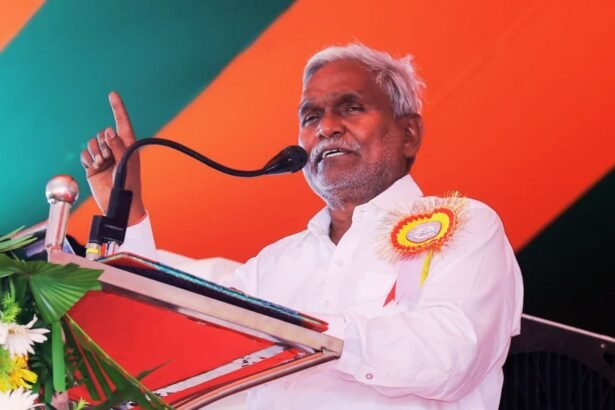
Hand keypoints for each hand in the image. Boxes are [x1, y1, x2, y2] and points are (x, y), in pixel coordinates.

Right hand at [80, 91, 145, 224]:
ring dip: (95, 152)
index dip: (118, 108)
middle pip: (102, 133)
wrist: (117, 203)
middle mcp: (115, 149)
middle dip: (103, 144)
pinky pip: (84, 154)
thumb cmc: (128, 185)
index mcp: (128, 145)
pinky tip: (93, 167)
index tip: (112, 94)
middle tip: (109, 158)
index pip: (122, 122)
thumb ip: (118, 147)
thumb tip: (109, 132)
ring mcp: (104, 157)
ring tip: (102, 164)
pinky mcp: (92, 165)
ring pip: (92, 143)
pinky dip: (87, 159)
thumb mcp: (125, 164)